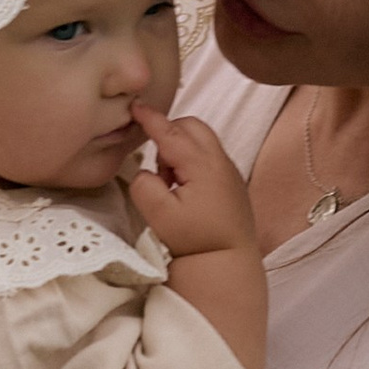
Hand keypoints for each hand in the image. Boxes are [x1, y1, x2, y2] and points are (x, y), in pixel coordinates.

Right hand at [129, 103, 258, 258]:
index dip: (150, 117)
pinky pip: (210, 154)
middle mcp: (220, 161)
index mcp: (201, 164)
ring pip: (202, 138)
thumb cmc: (194, 240)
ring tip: (171, 182)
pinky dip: (193, 159)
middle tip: (157, 163)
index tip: (134, 104)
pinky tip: (186, 188)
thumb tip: (146, 171)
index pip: (170, 132)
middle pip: (191, 126)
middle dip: (169, 132)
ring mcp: (229, 171)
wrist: (229, 264)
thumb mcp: (159, 216)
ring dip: (181, 147)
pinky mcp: (233, 183)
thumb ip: (144, 186)